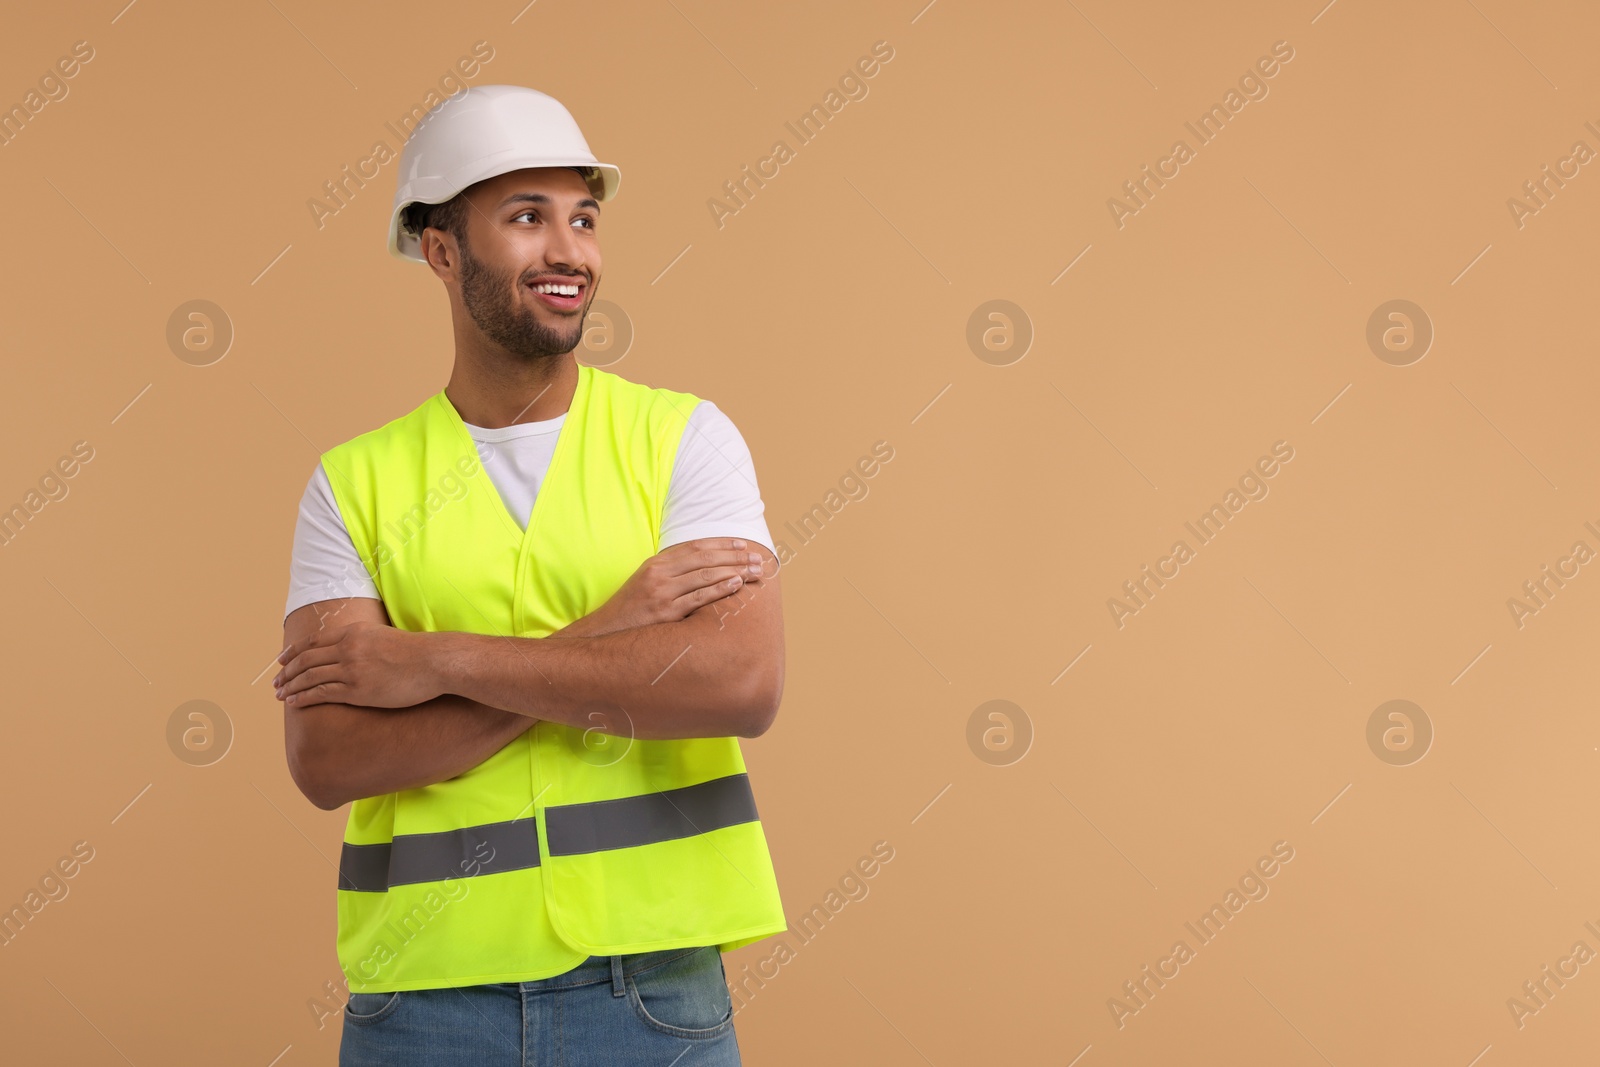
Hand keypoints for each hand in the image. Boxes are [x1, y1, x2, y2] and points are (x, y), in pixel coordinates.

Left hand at [274, 620, 441, 708]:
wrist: (434, 662)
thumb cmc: (416, 653)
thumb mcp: (384, 637)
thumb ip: (365, 642)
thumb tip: (355, 651)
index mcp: (354, 632)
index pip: (314, 641)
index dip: (294, 652)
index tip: (281, 661)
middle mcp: (348, 648)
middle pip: (306, 659)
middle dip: (287, 671)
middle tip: (275, 682)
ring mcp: (352, 669)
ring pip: (310, 676)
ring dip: (290, 686)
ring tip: (280, 695)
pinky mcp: (357, 689)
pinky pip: (321, 693)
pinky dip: (303, 697)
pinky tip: (294, 702)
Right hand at [552, 537, 769, 638]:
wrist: (606, 633)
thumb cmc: (631, 610)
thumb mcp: (646, 583)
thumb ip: (671, 573)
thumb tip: (702, 567)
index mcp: (656, 564)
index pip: (695, 547)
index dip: (721, 544)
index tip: (742, 544)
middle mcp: (659, 574)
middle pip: (705, 558)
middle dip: (734, 556)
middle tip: (758, 557)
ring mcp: (662, 593)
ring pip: (705, 575)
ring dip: (734, 570)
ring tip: (755, 570)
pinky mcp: (665, 613)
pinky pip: (698, 598)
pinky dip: (719, 589)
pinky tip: (736, 584)